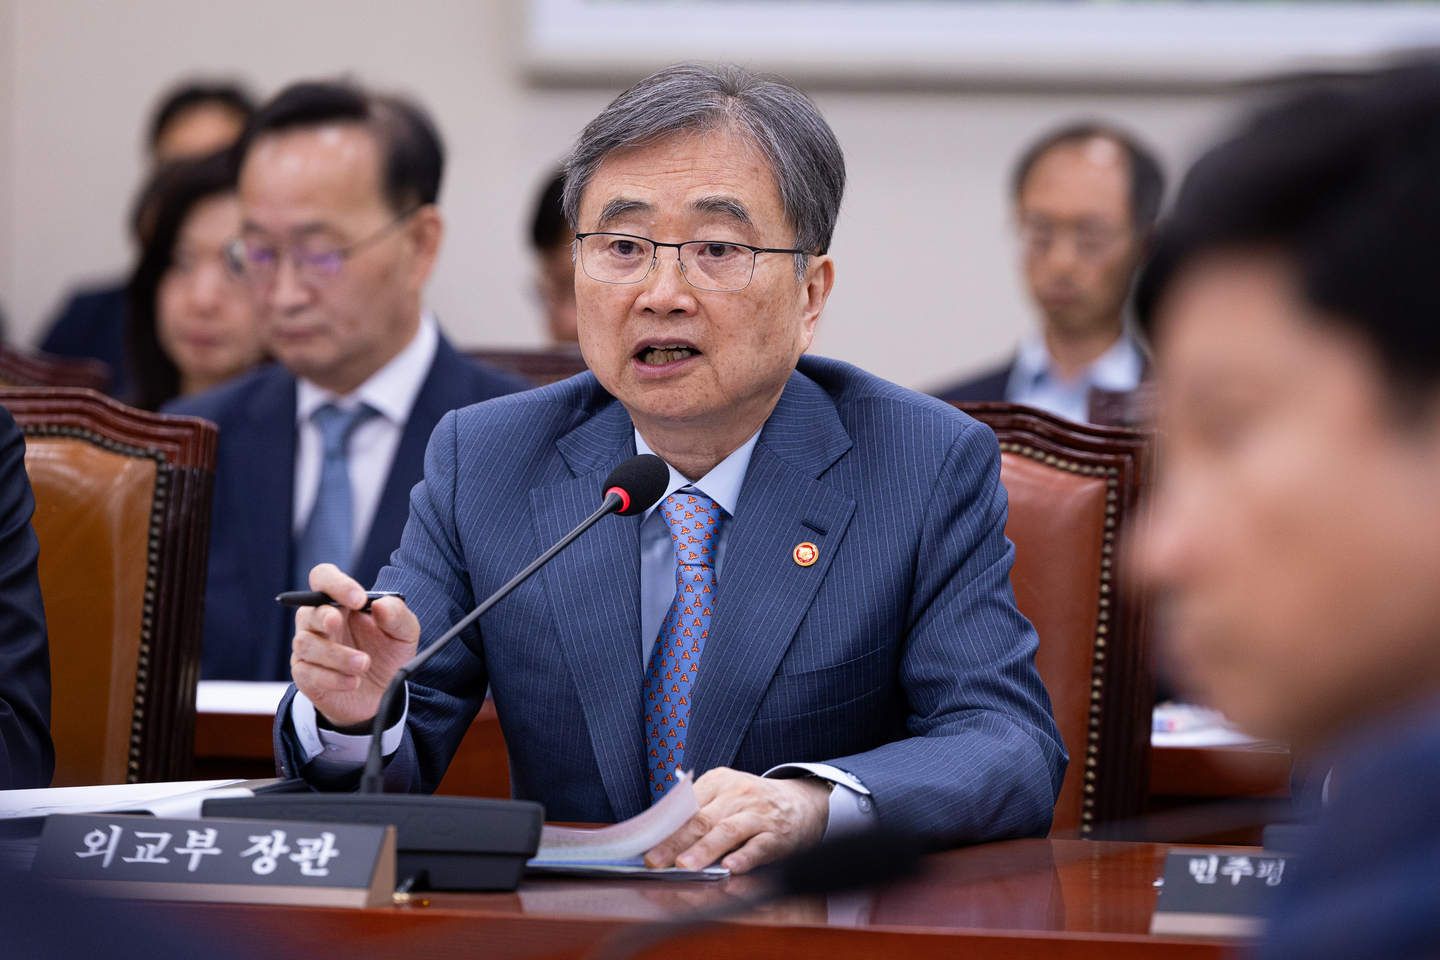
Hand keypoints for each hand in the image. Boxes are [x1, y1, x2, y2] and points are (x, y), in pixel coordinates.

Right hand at [289, 564, 419, 726]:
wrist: (383, 694)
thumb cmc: (388, 654)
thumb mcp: (404, 633)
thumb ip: (397, 614)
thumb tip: (381, 605)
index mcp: (340, 603)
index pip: (323, 578)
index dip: (336, 584)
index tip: (358, 599)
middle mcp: (319, 622)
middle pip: (307, 611)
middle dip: (324, 617)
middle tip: (338, 622)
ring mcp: (309, 649)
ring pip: (306, 644)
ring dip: (336, 655)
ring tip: (364, 664)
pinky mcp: (306, 676)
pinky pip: (308, 673)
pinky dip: (332, 678)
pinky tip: (353, 682)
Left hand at [643, 768, 829, 874]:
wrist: (802, 803)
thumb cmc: (752, 804)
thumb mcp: (725, 797)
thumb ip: (698, 812)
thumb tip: (659, 840)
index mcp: (718, 781)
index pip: (685, 807)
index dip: (665, 829)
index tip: (644, 847)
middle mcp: (737, 794)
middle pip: (701, 819)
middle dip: (675, 843)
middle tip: (655, 861)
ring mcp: (758, 814)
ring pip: (727, 831)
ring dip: (704, 850)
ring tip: (685, 867)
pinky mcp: (778, 834)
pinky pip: (759, 846)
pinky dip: (744, 858)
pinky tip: (731, 869)